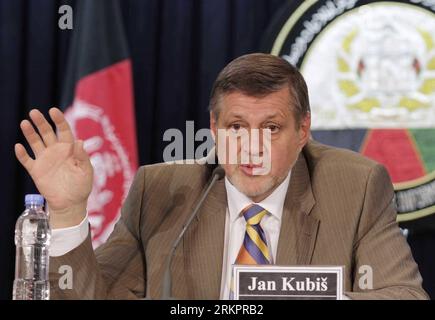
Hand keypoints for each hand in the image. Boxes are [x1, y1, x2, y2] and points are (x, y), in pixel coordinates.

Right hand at [15, 108, 92, 227]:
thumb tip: (80, 141)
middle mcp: (55, 151)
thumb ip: (82, 157)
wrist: (70, 203)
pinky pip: (27, 160)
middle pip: (47, 133)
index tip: (53, 111)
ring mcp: (45, 160)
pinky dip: (22, 154)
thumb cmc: (81, 186)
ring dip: (30, 133)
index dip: (59, 120)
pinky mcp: (36, 171)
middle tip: (34, 112)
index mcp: (69, 149)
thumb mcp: (86, 171)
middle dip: (41, 122)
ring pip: (35, 143)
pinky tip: (18, 146)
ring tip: (24, 123)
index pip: (63, 130)